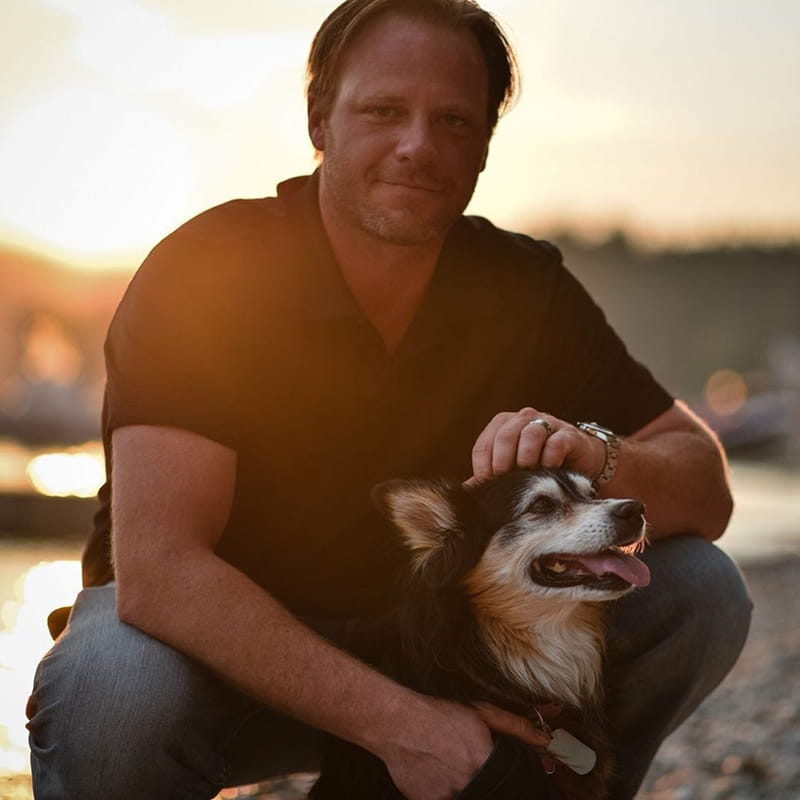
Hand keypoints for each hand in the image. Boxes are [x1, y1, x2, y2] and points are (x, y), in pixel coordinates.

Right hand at [373, 696, 550, 799]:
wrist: (398, 723)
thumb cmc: (440, 715)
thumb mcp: (482, 714)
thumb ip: (517, 728)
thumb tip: (546, 740)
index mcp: (486, 761)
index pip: (514, 784)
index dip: (514, 784)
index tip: (509, 780)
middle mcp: (470, 783)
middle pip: (491, 791)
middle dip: (485, 781)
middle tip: (468, 764)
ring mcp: (449, 796)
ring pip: (471, 796)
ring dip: (466, 787)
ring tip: (452, 768)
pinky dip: (446, 792)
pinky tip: (438, 776)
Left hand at [467, 407, 605, 485]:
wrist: (580, 462)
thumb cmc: (540, 465)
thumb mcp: (513, 469)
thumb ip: (490, 477)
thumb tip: (465, 492)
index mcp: (504, 425)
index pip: (484, 444)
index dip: (483, 468)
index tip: (489, 485)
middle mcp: (524, 419)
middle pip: (505, 434)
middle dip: (502, 461)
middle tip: (507, 479)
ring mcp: (548, 423)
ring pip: (531, 433)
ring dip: (526, 457)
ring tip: (529, 473)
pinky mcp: (569, 435)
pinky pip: (556, 442)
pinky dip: (550, 458)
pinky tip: (550, 470)